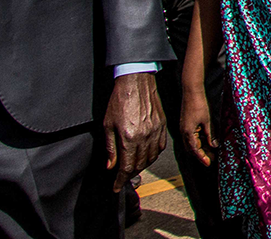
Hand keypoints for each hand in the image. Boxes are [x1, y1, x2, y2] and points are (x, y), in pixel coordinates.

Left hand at [104, 73, 165, 191]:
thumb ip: (110, 148)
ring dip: (142, 166)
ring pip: (151, 157)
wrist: (136, 82)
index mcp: (129, 138)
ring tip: (133, 168)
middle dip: (130, 174)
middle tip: (122, 178)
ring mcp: (155, 131)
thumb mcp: (108, 126)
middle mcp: (144, 136)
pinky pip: (160, 147)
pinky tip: (147, 156)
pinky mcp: (162, 125)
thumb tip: (111, 166)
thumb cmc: (120, 101)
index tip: (116, 187)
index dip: (120, 180)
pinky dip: (153, 155)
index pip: (126, 167)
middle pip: (140, 164)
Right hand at [179, 86, 217, 166]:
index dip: (202, 158)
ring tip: (210, 152)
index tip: (209, 164)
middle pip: (192, 149)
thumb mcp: (207, 121)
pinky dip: (198, 141)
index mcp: (188, 133)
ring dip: (200, 148)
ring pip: (191, 143)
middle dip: (201, 155)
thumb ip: (210, 134)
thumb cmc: (199, 105)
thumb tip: (214, 146)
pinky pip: (191, 137)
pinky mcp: (186, 124)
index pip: (195, 150)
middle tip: (211, 159)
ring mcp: (184, 129)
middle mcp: (184, 133)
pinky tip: (206, 141)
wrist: (191, 92)